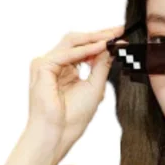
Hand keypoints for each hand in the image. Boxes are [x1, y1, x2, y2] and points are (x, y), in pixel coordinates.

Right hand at [26, 25, 126, 158]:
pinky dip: (85, 50)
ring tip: (113, 36)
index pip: (84, 49)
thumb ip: (101, 66)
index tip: (122, 37)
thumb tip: (112, 47)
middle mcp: (55, 64)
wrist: (58, 134)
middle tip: (119, 30)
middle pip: (78, 41)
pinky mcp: (42, 67)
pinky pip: (67, 54)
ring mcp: (47, 65)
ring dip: (94, 38)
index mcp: (65, 70)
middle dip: (100, 35)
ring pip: (73, 42)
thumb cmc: (73, 117)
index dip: (103, 41)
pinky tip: (101, 47)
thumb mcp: (95, 87)